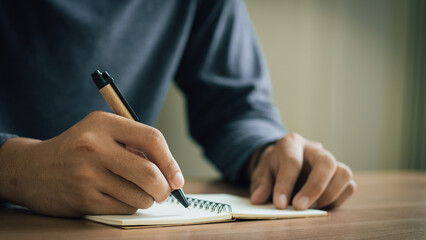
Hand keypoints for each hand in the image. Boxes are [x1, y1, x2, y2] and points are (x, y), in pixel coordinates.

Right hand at [0, 111, 183, 216]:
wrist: (33, 169)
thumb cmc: (77, 149)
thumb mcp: (101, 131)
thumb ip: (134, 143)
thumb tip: (170, 171)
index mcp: (103, 124)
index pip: (152, 139)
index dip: (171, 161)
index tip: (177, 177)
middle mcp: (94, 147)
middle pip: (149, 173)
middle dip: (164, 188)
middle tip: (164, 192)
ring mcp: (87, 174)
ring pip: (139, 196)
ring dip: (145, 199)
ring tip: (134, 191)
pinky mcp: (83, 198)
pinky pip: (123, 208)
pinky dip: (128, 206)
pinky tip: (116, 197)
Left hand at [249, 133, 355, 209]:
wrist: (284, 162)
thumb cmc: (274, 167)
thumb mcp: (261, 172)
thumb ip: (260, 184)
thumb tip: (258, 198)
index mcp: (292, 144)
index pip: (292, 161)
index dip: (285, 184)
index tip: (279, 204)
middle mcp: (314, 150)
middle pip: (326, 162)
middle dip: (314, 187)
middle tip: (299, 207)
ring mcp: (330, 161)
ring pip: (343, 173)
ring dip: (328, 195)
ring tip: (310, 208)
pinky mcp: (339, 175)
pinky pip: (349, 186)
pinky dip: (337, 199)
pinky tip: (319, 206)